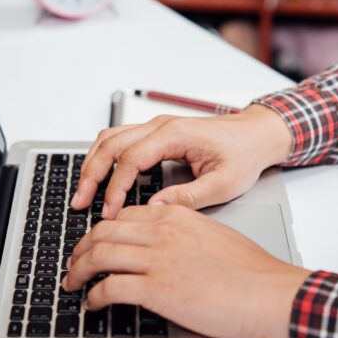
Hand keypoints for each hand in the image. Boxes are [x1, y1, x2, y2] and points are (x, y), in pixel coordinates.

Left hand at [63, 205, 310, 337]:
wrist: (269, 292)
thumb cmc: (251, 271)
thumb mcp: (213, 234)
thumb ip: (183, 232)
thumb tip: (162, 245)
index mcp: (176, 215)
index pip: (124, 215)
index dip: (102, 230)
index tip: (96, 243)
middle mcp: (162, 232)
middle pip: (103, 231)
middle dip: (82, 249)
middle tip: (75, 263)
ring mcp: (158, 259)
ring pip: (99, 255)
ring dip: (79, 271)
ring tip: (73, 283)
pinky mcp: (158, 289)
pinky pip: (110, 287)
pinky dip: (94, 296)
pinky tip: (93, 303)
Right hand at [71, 104, 291, 218]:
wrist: (256, 135)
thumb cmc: (244, 155)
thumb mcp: (223, 183)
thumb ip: (188, 197)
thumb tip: (154, 209)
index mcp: (175, 134)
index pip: (131, 159)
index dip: (115, 187)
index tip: (109, 212)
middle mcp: (160, 125)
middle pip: (111, 144)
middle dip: (91, 174)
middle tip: (80, 203)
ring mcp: (157, 126)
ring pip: (110, 138)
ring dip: (93, 163)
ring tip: (83, 192)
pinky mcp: (157, 133)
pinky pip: (120, 139)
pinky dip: (104, 157)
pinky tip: (100, 176)